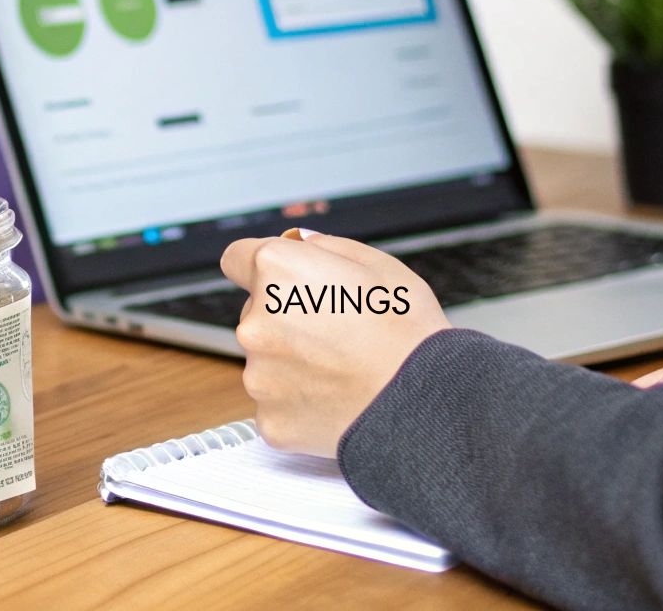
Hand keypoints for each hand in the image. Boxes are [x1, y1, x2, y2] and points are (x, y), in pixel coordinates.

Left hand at [220, 229, 450, 456]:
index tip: (280, 280)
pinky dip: (300, 401)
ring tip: (342, 369)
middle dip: (284, 319)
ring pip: (266, 361)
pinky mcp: (268, 418)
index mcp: (278, 273)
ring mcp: (259, 375)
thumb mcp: (378, 266)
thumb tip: (300, 245)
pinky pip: (277, 402)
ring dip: (292, 362)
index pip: (237, 258)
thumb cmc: (409, 334)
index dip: (263, 268)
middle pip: (255, 313)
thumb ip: (325, 248)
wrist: (426, 406)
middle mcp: (255, 322)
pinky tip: (337, 398)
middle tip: (336, 332)